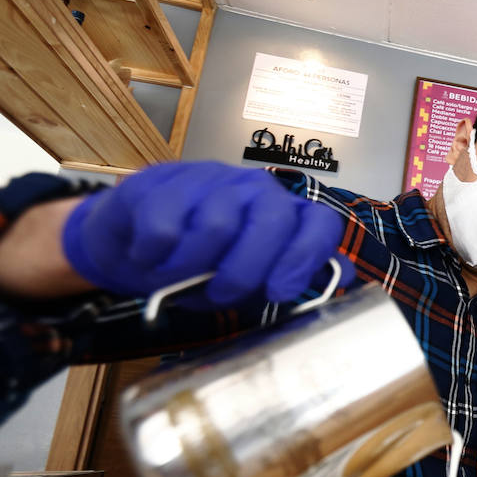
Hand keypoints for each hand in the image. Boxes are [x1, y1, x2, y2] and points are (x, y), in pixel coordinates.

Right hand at [61, 162, 355, 305]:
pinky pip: (165, 229)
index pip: (318, 221)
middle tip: (218, 295)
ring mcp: (209, 180)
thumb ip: (294, 276)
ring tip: (177, 278)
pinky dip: (154, 256)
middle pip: (270, 222)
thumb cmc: (202, 264)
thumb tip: (345, 276)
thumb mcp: (251, 278)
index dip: (306, 256)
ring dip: (192, 268)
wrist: (131, 241)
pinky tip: (149, 258)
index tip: (281, 292)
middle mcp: (254, 189)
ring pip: (216, 227)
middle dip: (245, 272)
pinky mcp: (161, 183)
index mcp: (284, 213)